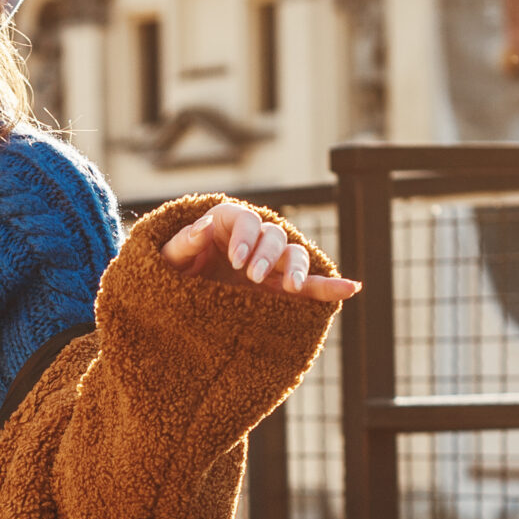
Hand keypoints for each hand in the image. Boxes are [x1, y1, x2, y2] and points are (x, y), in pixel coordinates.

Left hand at [161, 200, 358, 303]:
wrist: (174, 296)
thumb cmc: (170, 270)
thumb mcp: (167, 256)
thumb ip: (184, 242)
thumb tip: (204, 227)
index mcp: (229, 224)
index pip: (247, 222)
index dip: (246, 238)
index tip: (236, 260)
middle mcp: (254, 240)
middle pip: (274, 237)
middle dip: (268, 255)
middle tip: (253, 276)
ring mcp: (270, 264)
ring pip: (294, 256)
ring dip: (296, 269)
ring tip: (290, 287)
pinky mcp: (279, 288)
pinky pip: (309, 285)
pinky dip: (328, 287)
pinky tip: (350, 289)